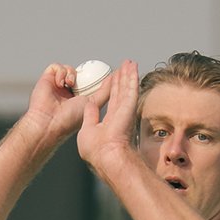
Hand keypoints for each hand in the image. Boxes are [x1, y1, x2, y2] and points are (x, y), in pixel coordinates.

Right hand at [23, 62, 109, 145]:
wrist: (50, 121)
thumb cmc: (70, 118)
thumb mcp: (94, 103)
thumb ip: (104, 91)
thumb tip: (114, 79)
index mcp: (80, 98)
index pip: (90, 83)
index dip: (98, 76)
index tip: (107, 71)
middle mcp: (69, 92)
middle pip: (81, 74)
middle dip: (86, 71)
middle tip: (93, 68)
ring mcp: (57, 85)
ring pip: (69, 69)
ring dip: (72, 73)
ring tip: (70, 84)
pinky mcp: (47, 79)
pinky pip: (57, 67)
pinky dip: (61, 72)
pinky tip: (61, 83)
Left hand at [73, 59, 139, 174]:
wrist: (105, 156)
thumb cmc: (96, 151)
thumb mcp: (87, 130)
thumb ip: (90, 116)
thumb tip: (89, 104)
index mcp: (109, 121)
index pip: (112, 100)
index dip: (112, 88)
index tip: (113, 79)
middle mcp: (119, 114)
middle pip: (121, 91)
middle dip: (122, 78)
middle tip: (124, 66)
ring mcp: (125, 110)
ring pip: (127, 87)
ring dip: (129, 74)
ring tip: (130, 62)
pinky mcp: (128, 107)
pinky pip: (131, 88)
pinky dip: (132, 77)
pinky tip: (133, 67)